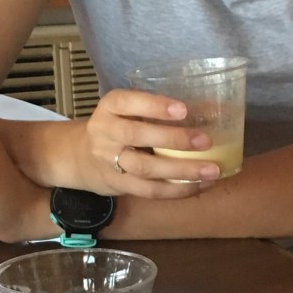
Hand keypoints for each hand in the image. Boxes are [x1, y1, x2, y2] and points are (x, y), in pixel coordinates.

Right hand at [77, 89, 223, 196]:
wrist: (80, 156)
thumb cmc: (120, 125)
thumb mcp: (130, 110)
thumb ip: (160, 110)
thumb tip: (212, 109)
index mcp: (111, 107)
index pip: (129, 102)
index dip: (155, 106)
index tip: (183, 109)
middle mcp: (105, 132)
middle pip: (137, 136)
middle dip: (173, 139)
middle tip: (205, 141)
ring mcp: (109, 161)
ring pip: (145, 168)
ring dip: (182, 171)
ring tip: (211, 171)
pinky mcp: (118, 185)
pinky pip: (149, 190)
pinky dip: (177, 190)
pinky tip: (201, 185)